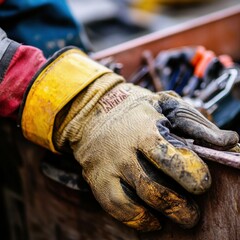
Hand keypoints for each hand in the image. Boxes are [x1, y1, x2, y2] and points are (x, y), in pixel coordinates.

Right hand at [54, 72, 237, 230]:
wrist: (94, 112)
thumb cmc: (135, 109)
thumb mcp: (165, 105)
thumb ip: (196, 123)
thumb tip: (229, 141)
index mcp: (144, 129)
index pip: (169, 157)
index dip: (191, 175)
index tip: (202, 183)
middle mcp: (124, 151)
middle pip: (154, 187)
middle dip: (181, 206)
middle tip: (194, 209)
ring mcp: (109, 167)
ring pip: (138, 201)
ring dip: (164, 214)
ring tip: (180, 215)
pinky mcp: (98, 179)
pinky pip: (118, 208)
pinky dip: (138, 219)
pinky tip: (153, 219)